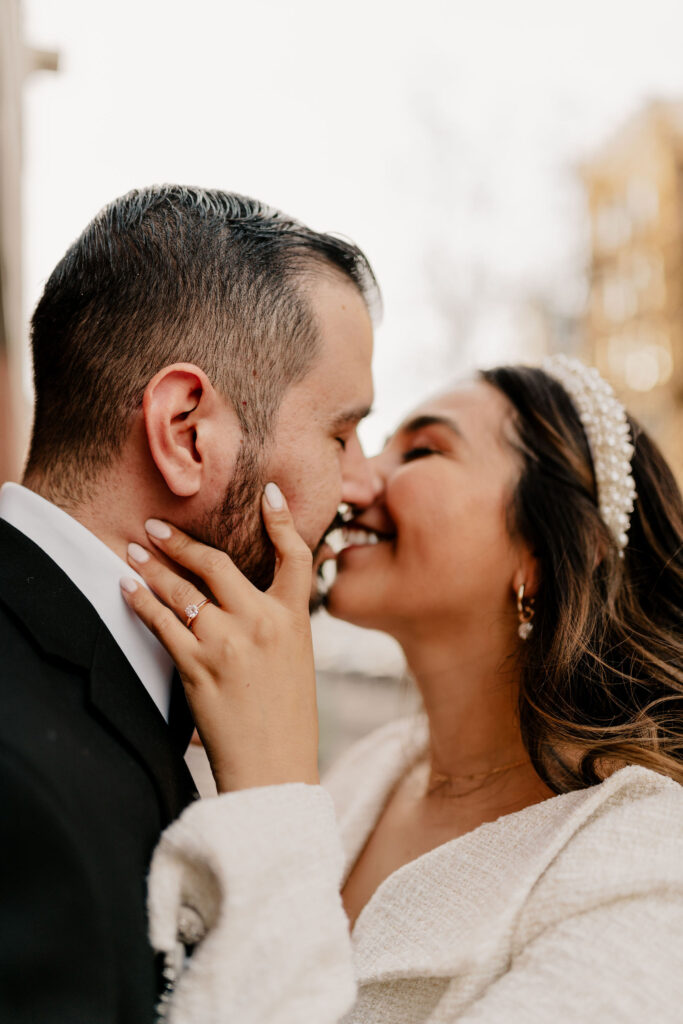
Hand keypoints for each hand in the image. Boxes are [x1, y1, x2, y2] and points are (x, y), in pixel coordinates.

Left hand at [120, 484, 319, 793]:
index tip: (269, 493)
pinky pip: (161, 623)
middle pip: (218, 564)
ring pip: (182, 591)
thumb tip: (240, 600)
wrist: (275, 770)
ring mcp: (229, 643)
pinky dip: (140, 602)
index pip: (295, 557)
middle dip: (181, 543)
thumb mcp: (296, 662)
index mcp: (295, 621)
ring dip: (152, 568)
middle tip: (155, 527)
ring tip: (134, 552)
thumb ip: (275, 625)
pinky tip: (127, 589)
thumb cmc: (287, 721)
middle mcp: (263, 623)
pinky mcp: (198, 666)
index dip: (282, 521)